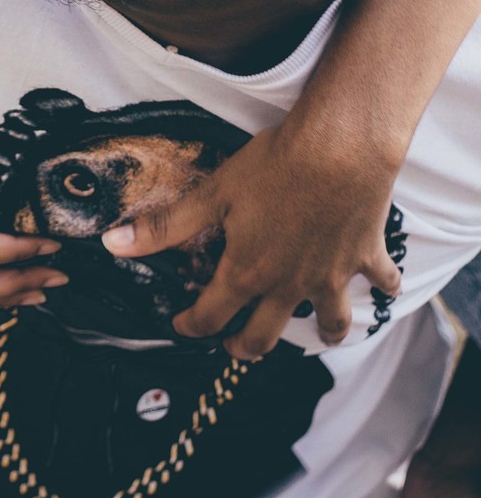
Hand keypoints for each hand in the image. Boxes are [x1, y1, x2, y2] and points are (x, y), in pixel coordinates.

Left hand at [100, 121, 400, 358]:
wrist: (339, 150)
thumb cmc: (273, 167)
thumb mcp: (212, 194)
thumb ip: (165, 226)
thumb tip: (112, 245)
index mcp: (246, 273)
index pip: (210, 316)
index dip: (191, 325)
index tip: (181, 325)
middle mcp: (288, 286)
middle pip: (265, 336)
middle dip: (245, 347)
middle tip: (236, 346)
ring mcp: (330, 277)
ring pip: (329, 324)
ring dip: (322, 333)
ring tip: (316, 332)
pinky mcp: (365, 259)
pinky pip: (380, 284)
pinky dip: (383, 288)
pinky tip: (384, 288)